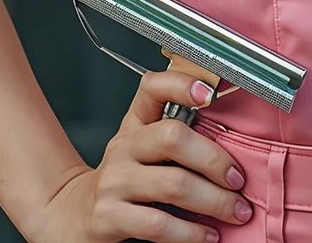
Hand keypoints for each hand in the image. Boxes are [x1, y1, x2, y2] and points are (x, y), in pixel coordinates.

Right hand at [30, 69, 252, 242]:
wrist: (74, 214)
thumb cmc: (125, 180)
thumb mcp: (143, 149)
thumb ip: (177, 138)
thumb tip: (235, 143)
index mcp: (135, 124)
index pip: (152, 88)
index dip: (179, 84)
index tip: (208, 93)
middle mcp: (122, 147)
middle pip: (172, 137)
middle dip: (215, 160)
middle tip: (238, 181)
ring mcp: (114, 182)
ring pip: (173, 184)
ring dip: (214, 201)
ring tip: (235, 212)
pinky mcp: (108, 217)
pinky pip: (158, 224)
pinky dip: (191, 233)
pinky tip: (207, 235)